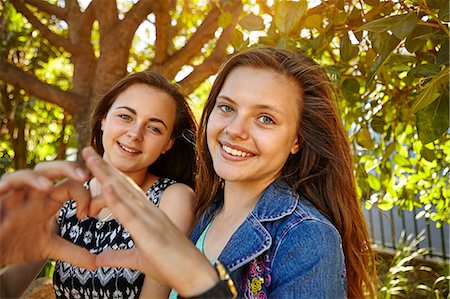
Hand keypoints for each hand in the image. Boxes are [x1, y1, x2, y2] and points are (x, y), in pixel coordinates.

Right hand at [0, 161, 95, 268]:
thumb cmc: (17, 243)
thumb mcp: (48, 248)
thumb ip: (73, 252)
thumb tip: (97, 263)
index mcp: (49, 200)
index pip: (71, 185)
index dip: (84, 195)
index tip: (86, 216)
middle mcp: (33, 193)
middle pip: (51, 169)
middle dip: (67, 167)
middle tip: (84, 176)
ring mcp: (13, 195)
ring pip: (25, 175)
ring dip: (36, 178)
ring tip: (48, 187)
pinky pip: (1, 187)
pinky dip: (5, 185)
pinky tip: (7, 189)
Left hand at [82, 147, 218, 296]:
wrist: (194, 275)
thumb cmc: (171, 266)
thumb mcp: (138, 260)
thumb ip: (117, 257)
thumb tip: (97, 260)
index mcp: (147, 215)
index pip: (124, 191)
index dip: (108, 176)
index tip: (94, 164)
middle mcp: (148, 211)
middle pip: (121, 185)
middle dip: (103, 167)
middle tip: (86, 150)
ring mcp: (150, 219)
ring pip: (124, 193)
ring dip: (106, 174)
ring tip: (91, 158)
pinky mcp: (149, 233)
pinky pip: (130, 214)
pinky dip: (116, 199)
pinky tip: (105, 185)